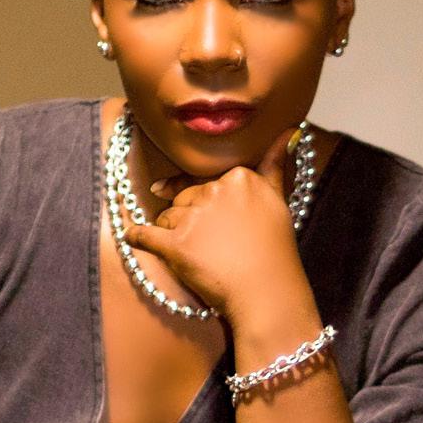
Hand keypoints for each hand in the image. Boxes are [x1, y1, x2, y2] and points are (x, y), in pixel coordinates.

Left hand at [121, 124, 307, 325]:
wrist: (267, 293)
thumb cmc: (275, 251)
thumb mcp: (279, 200)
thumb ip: (275, 164)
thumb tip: (291, 129)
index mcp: (238, 177)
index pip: (207, 183)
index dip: (206, 203)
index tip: (210, 218)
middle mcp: (214, 191)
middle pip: (185, 199)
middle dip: (190, 218)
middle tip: (211, 245)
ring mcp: (193, 218)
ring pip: (168, 217)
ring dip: (173, 233)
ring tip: (196, 256)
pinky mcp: (175, 245)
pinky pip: (145, 235)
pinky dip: (137, 237)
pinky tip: (131, 237)